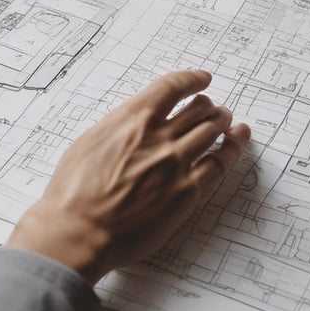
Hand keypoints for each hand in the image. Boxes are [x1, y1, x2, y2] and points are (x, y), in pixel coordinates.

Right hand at [7, 69, 250, 283]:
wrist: (79, 232)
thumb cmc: (73, 192)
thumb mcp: (89, 141)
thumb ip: (118, 127)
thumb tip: (135, 122)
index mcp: (133, 118)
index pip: (172, 87)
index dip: (192, 79)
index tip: (202, 78)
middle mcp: (159, 136)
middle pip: (199, 108)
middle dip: (208, 105)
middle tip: (212, 107)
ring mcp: (177, 163)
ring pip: (213, 130)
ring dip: (223, 122)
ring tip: (227, 122)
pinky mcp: (188, 192)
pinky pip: (220, 164)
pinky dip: (232, 149)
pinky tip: (236, 143)